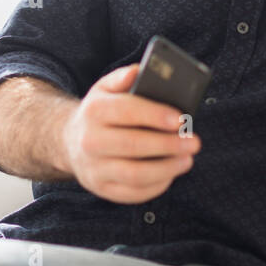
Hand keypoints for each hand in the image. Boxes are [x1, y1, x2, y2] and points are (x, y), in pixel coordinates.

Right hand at [63, 63, 200, 202]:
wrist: (70, 142)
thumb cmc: (101, 112)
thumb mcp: (106, 89)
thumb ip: (123, 77)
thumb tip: (140, 72)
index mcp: (94, 111)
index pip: (126, 111)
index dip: (155, 115)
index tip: (181, 119)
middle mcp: (90, 141)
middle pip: (133, 145)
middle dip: (168, 144)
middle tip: (195, 142)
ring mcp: (94, 168)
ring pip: (135, 174)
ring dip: (167, 168)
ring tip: (187, 160)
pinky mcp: (102, 189)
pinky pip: (133, 193)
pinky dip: (156, 186)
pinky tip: (171, 173)